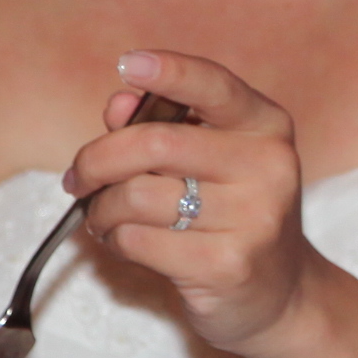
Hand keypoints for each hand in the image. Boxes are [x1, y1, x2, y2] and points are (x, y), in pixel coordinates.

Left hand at [69, 50, 313, 352]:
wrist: (279, 294)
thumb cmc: (232, 214)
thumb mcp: (211, 160)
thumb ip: (165, 125)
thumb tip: (120, 104)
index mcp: (265, 126)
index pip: (214, 85)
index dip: (169, 71)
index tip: (127, 64)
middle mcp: (268, 167)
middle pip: (155, 144)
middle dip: (97, 159)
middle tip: (78, 177)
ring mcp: (253, 219)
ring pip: (138, 197)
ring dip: (102, 208)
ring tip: (103, 217)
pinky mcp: (227, 266)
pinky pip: (139, 241)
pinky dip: (116, 240)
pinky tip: (124, 242)